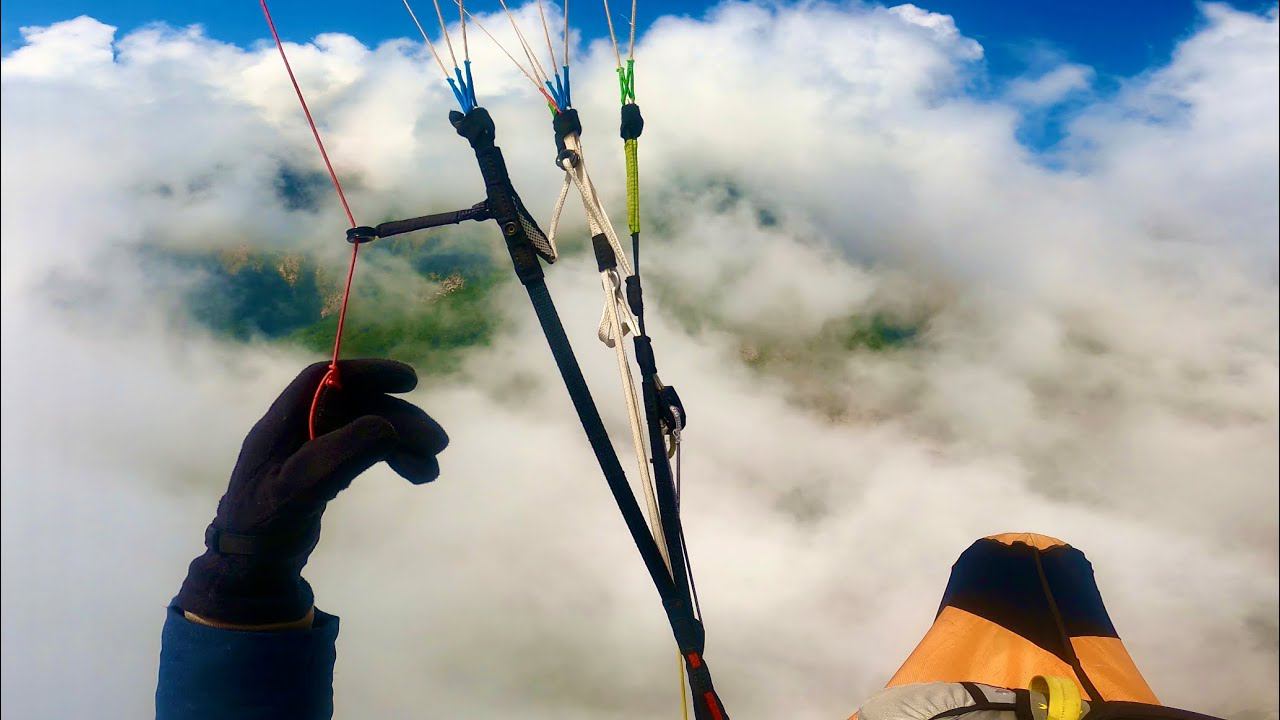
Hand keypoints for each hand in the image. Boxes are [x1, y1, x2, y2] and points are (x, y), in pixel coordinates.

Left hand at [175, 359, 447, 626]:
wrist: (249, 567)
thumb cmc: (264, 525)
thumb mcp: (300, 489)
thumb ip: (341, 454)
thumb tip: (388, 426)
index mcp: (283, 423)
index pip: (326, 378)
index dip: (367, 372)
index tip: (411, 381)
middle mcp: (298, 428)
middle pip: (356, 406)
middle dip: (399, 419)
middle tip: (439, 444)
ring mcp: (311, 449)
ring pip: (366, 429)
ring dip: (402, 442)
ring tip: (431, 469)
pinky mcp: (323, 471)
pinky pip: (364, 451)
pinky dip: (393, 458)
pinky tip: (417, 473)